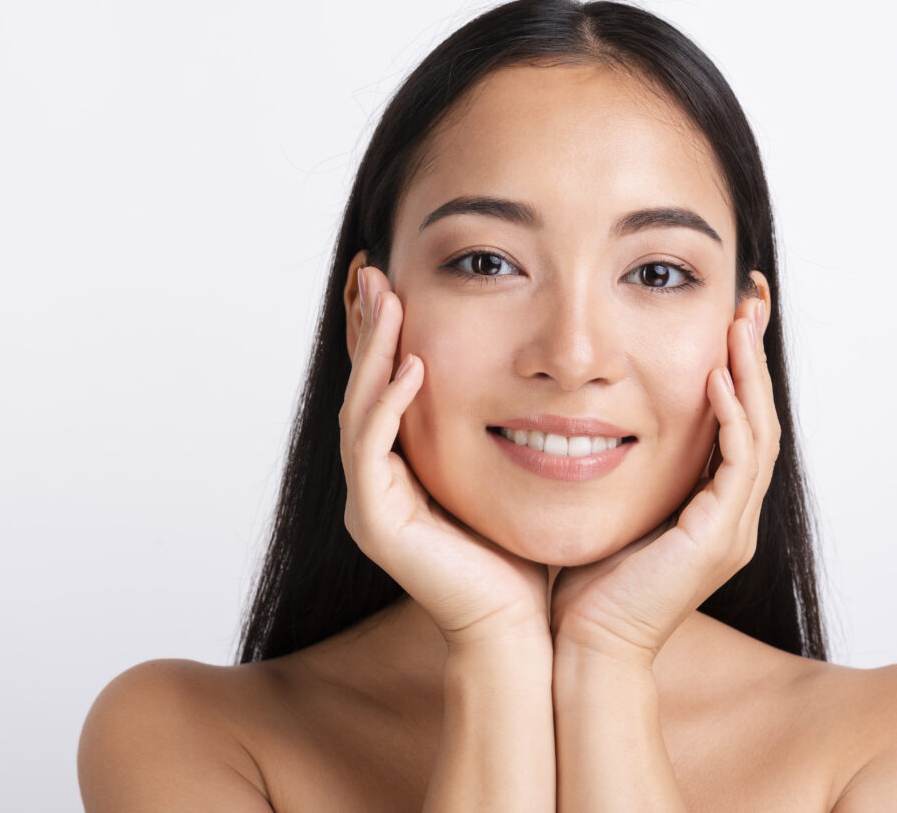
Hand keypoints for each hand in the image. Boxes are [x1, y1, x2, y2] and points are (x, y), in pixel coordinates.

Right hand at [339, 265, 551, 650]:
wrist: (519, 629)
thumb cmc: (525, 556)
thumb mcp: (515, 471)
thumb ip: (507, 425)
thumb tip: (537, 372)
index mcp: (405, 468)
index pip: (388, 384)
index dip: (387, 331)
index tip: (398, 274)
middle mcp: (378, 481)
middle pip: (362, 386)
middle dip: (368, 325)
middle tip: (374, 266)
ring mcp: (372, 501)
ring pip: (359, 408)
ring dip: (373, 350)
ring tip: (386, 295)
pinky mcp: (378, 522)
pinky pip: (372, 449)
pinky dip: (389, 404)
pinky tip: (412, 366)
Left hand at [548, 297, 779, 665]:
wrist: (584, 646)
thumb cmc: (583, 583)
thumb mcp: (606, 504)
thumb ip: (615, 463)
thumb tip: (583, 414)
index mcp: (709, 507)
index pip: (734, 421)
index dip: (736, 367)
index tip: (726, 314)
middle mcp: (731, 514)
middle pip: (758, 417)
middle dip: (754, 356)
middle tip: (750, 299)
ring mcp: (732, 528)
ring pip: (758, 432)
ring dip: (750, 374)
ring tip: (739, 322)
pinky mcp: (719, 538)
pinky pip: (738, 464)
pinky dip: (730, 417)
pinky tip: (715, 378)